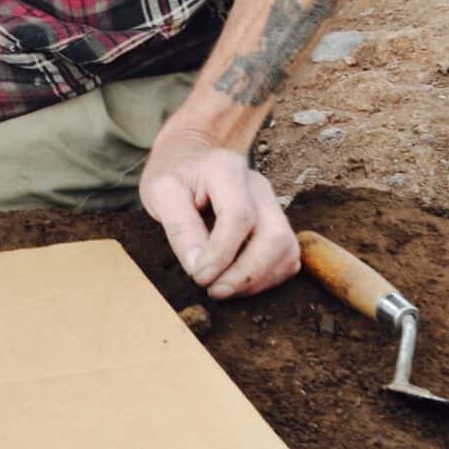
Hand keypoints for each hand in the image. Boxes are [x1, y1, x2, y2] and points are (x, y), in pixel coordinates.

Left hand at [139, 129, 300, 301]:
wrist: (189, 158)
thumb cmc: (175, 176)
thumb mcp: (160, 193)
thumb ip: (180, 228)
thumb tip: (200, 268)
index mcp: (226, 168)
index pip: (238, 216)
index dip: (222, 254)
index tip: (199, 276)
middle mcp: (257, 184)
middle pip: (273, 236)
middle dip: (246, 273)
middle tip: (215, 290)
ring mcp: (272, 202)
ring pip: (286, 248)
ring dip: (258, 279)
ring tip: (224, 288)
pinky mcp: (278, 221)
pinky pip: (288, 256)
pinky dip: (268, 277)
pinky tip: (239, 281)